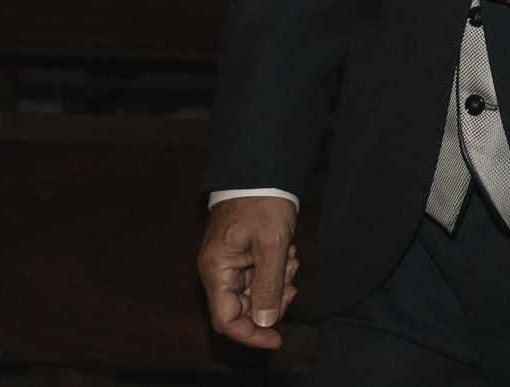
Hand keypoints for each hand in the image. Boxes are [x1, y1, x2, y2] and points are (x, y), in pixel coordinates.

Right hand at [198, 194, 296, 347]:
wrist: (262, 170)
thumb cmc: (263, 202)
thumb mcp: (272, 244)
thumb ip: (268, 285)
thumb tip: (264, 322)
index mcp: (216, 270)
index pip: (226, 319)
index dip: (251, 334)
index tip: (277, 339)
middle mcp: (218, 270)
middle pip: (242, 308)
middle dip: (271, 301)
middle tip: (292, 280)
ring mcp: (229, 263)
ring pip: (253, 292)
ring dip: (277, 285)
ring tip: (292, 259)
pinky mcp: (242, 254)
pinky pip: (258, 276)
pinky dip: (276, 272)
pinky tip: (289, 253)